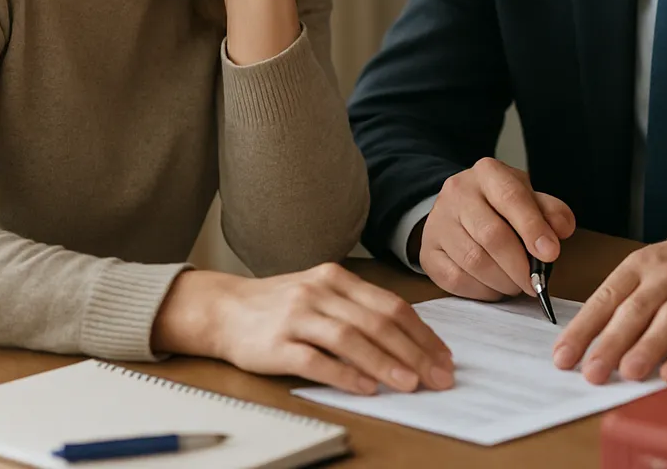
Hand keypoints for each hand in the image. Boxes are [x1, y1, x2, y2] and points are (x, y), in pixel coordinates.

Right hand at [152, 264, 454, 394]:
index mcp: (337, 278)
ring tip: (411, 383)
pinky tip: (366, 388)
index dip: (422, 332)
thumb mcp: (322, 294)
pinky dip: (344, 374)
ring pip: (351, 339)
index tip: (444, 356)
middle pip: (377, 321)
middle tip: (439, 375)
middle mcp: (320, 292)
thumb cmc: (280, 305)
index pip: (390, 304)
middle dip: (414, 351)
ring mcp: (297, 316)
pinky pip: (316, 360)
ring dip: (385, 363)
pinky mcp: (275, 344)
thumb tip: (409, 339)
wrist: (223, 309)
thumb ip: (359, 309)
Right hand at [417, 158, 575, 300]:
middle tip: (535, 284)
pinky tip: (495, 287)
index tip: (550, 254)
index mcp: (488, 172)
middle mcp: (457, 191)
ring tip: (516, 284)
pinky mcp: (428, 251)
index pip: (511, 198)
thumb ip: (550, 211)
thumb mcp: (529, 197)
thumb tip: (562, 230)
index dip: (533, 228)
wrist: (459, 208)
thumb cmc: (501, 204)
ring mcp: (438, 221)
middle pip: (492, 235)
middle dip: (519, 266)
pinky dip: (482, 290)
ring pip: (474, 261)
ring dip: (503, 281)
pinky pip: (456, 279)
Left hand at [552, 225, 666, 384]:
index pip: (606, 297)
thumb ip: (622, 301)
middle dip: (611, 343)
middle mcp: (666, 276)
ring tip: (628, 373)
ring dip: (648, 347)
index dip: (583, 328)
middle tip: (592, 372)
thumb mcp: (647, 269)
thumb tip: (586, 340)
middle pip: (635, 310)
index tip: (563, 356)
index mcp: (639, 265)